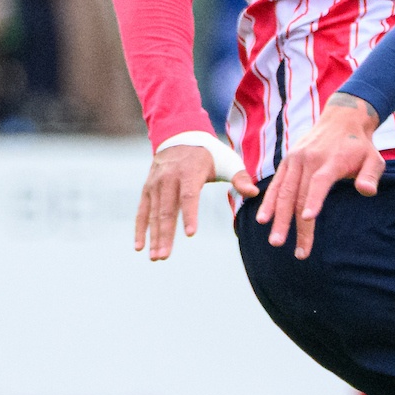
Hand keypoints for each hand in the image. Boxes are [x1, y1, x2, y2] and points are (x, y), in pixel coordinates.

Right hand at [133, 143, 258, 261]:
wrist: (179, 137)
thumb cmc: (209, 155)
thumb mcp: (227, 161)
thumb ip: (240, 178)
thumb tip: (254, 193)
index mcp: (189, 172)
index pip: (189, 196)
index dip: (190, 214)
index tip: (191, 234)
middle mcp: (169, 178)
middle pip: (167, 210)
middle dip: (165, 235)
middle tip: (164, 257)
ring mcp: (155, 184)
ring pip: (154, 214)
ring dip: (154, 237)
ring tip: (156, 257)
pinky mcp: (147, 189)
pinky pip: (142, 211)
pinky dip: (140, 229)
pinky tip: (140, 247)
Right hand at [256, 96, 383, 259]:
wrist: (341, 119)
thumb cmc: (360, 146)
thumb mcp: (374, 158)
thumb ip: (371, 175)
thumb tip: (367, 191)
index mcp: (331, 160)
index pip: (319, 182)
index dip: (314, 200)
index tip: (308, 219)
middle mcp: (309, 159)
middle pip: (297, 194)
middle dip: (291, 222)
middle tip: (286, 246)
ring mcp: (295, 160)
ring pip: (283, 191)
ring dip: (276, 216)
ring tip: (274, 240)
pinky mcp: (288, 161)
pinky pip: (276, 184)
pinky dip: (269, 202)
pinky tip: (263, 219)